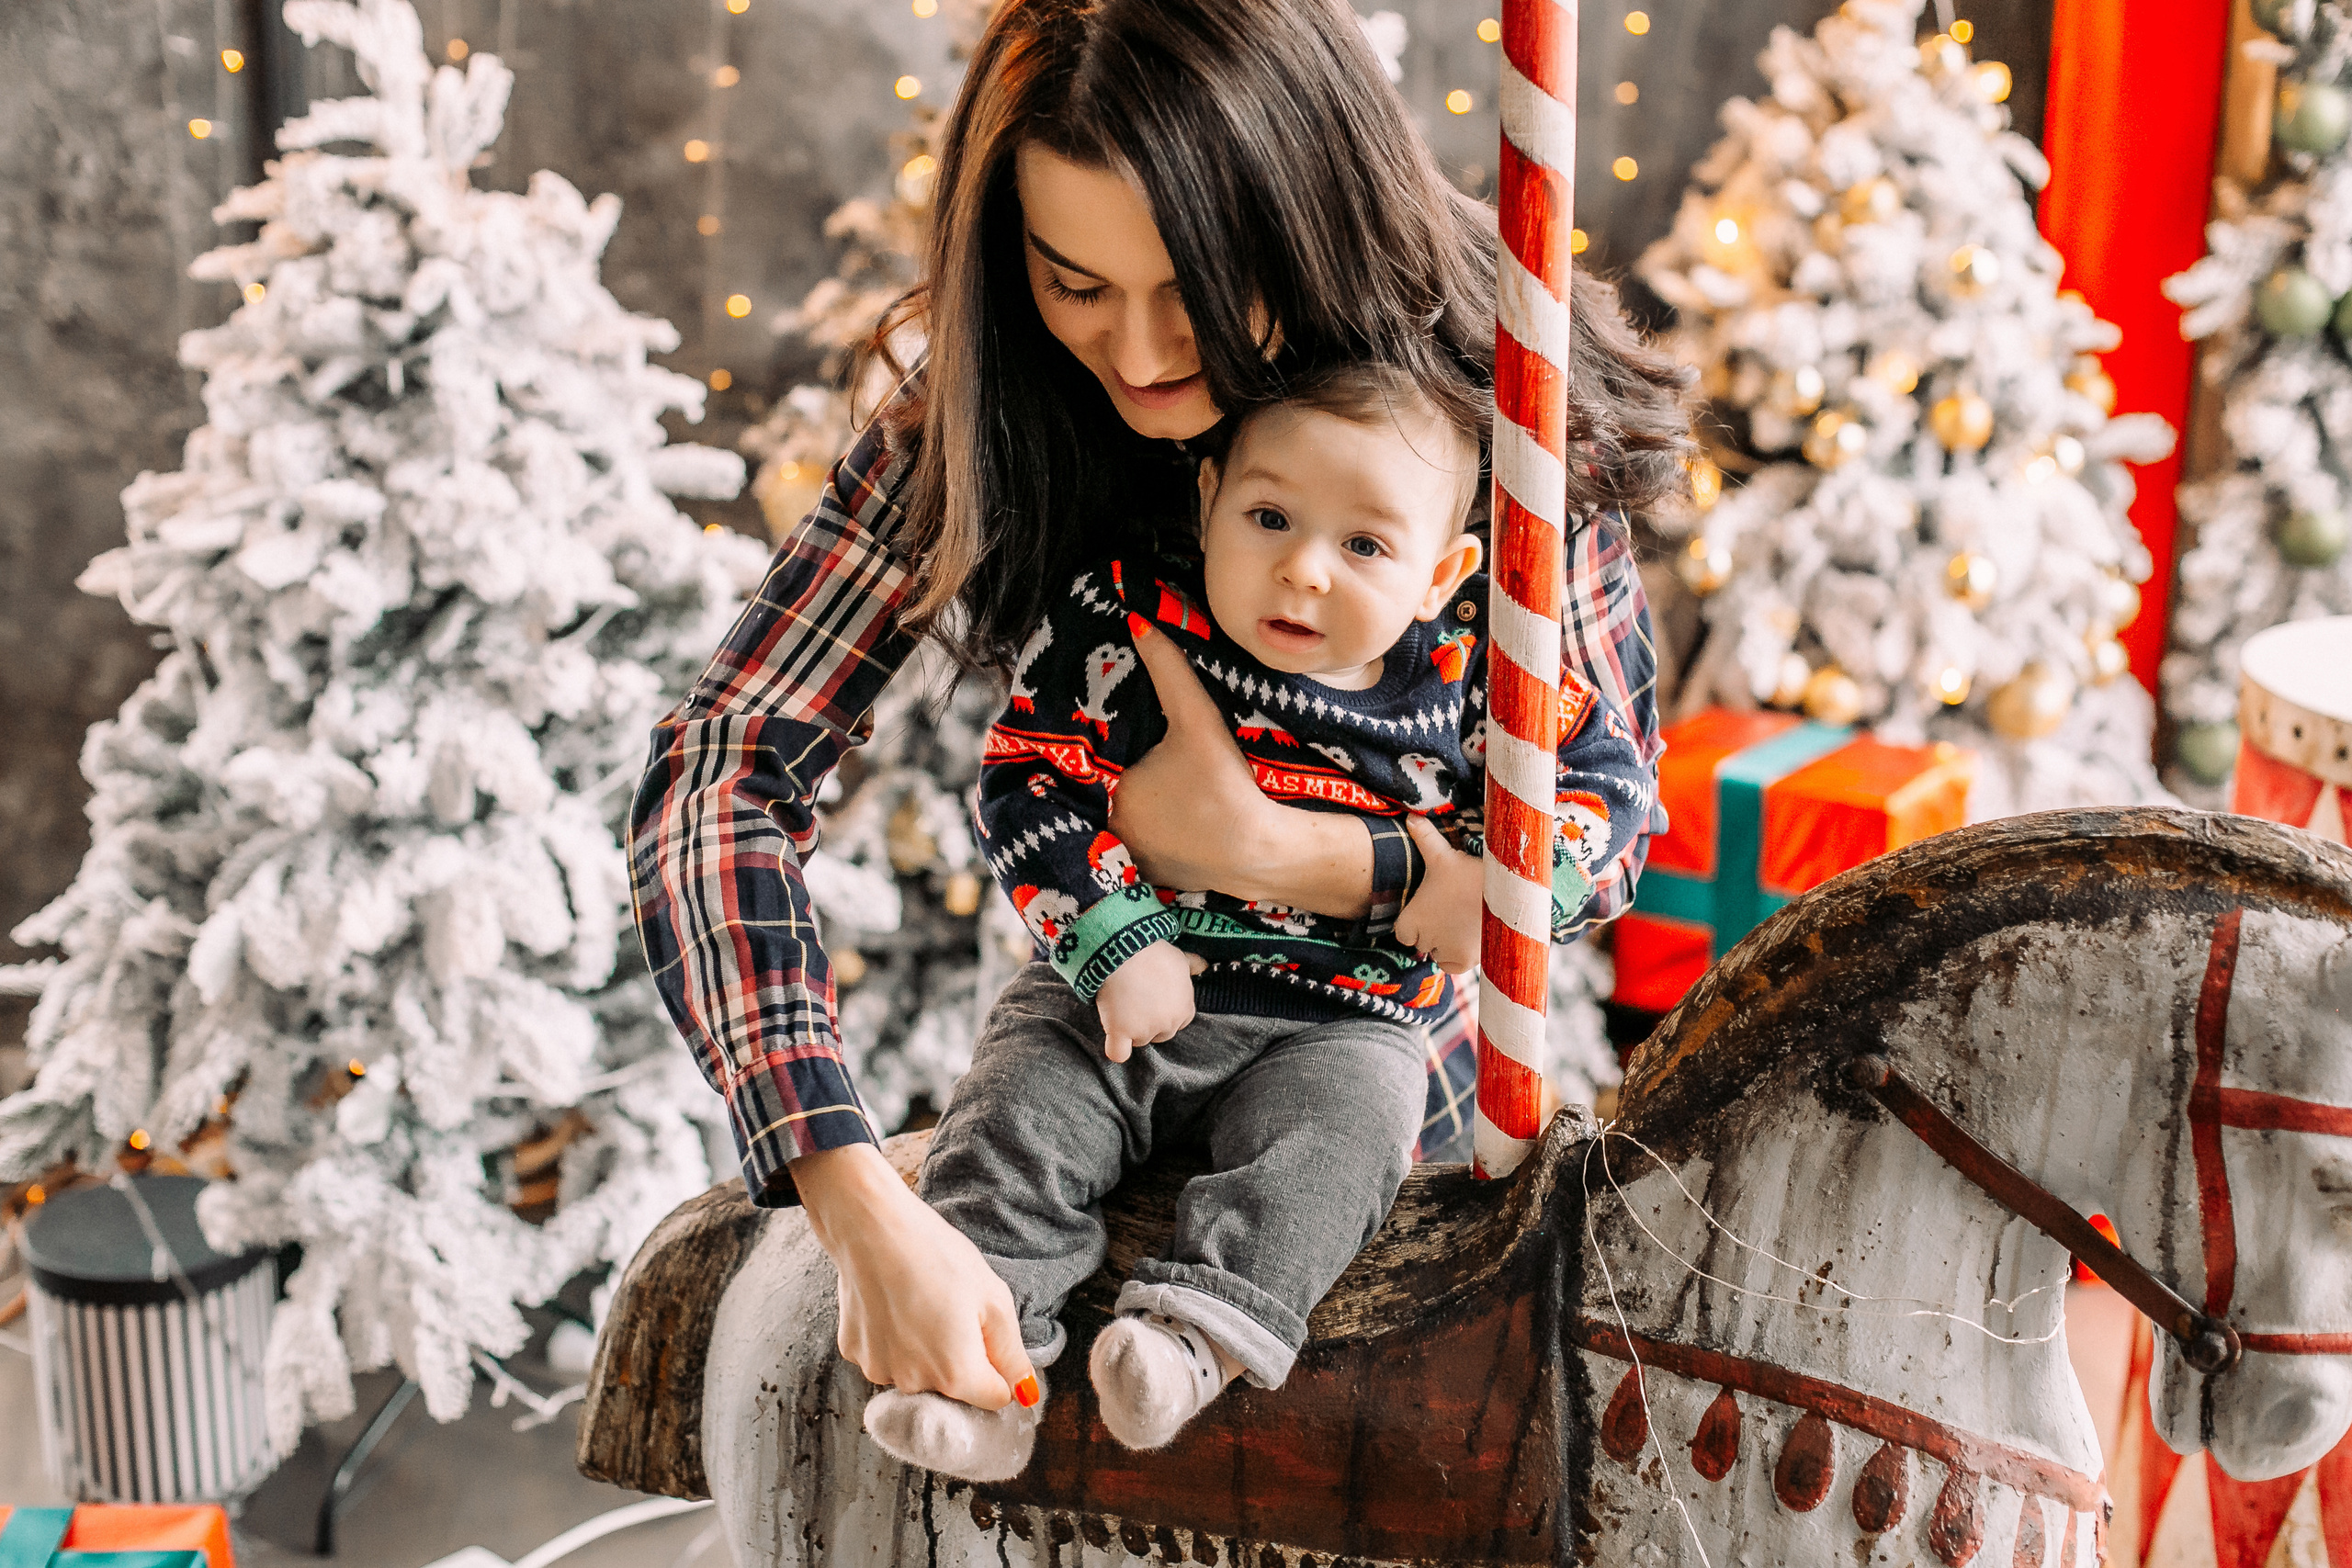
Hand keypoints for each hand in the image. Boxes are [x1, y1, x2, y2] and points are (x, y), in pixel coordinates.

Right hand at [792, 1143, 1036, 1408]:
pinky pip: (887, 1356)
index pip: (994, 1397)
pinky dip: (894, 1339)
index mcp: (956, 1375)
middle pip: (954, 1387)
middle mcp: (915, 1384)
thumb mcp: (993, 1299)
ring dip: (925, 1350)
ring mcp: (879, 1370)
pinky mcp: (853, 1352)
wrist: (872, 1227)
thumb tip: (1026, 1394)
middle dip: (961, 1358)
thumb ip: (1012, 1354)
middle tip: (953, 1309)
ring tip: (921, 1302)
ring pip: (918, 1372)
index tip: (987, 1335)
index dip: (999, 1368)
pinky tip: (893, 1302)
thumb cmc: (938, 1256)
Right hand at [1093, 939, 1196, 1061]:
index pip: (1180, 1021)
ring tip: (1121, 1005)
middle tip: (1136, 1001)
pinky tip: (1114, 1039)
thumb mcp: (1179, 957)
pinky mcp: (1122, 1032)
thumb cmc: (1154, 953)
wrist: (1126, 951)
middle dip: (1150, 1022)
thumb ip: (1194, 965)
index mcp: (1184, 1008)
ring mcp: (1145, 1030)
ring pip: (1139, 1041)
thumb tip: (1204, 966)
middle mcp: (1169, 1023)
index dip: (1167, 1012)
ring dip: (1131, 1030)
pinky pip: (1119, 1053)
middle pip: (1160, 1034)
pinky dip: (1116, 1049)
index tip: (1155, 1000)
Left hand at [1111, 626, 1373, 917]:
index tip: (1089, 733)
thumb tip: (1139, 621)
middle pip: (1097, 795)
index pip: (1083, 767)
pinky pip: (1135, 849)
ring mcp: (1130, 862)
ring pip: (1114, 823)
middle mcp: (1109, 836)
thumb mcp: (1198, 722)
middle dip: (1104, 776)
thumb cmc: (1226, 787)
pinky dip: (1143, 833)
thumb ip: (1169, 671)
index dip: (1085, 751)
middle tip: (1119, 751)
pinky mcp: (1153, 878)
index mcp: (1107, 798)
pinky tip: (1159, 816)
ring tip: (1134, 779)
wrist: (1264, 852)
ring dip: (1120, 806)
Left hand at [1394, 815, 1483, 974]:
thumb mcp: (1444, 856)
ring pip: (1438, 953)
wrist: (1506, 893)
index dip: (1417, 921)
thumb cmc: (1471, 873)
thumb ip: (1425, 839)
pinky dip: (1458, 956)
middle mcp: (1424, 940)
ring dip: (1446, 943)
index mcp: (1410, 919)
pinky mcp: (1465, 961)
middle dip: (1433, 930)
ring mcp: (1445, 951)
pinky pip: (1452, 965)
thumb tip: (1411, 815)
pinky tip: (1469, 936)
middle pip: (1422, 942)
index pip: (1403, 932)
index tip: (1433, 908)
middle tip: (1452, 911)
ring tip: (1463, 920)